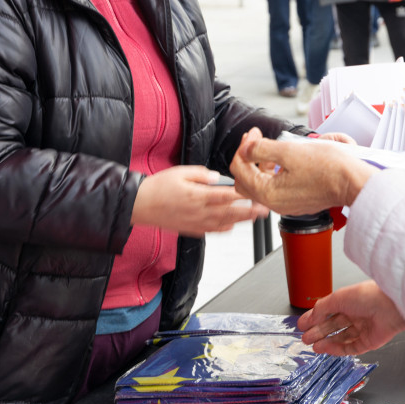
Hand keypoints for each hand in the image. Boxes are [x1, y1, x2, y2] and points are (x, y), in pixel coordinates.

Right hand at [132, 165, 267, 235]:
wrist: (140, 205)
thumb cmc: (158, 187)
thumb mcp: (180, 172)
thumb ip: (201, 174)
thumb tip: (216, 176)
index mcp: (198, 196)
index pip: (226, 196)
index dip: (244, 195)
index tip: (256, 193)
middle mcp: (199, 212)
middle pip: (230, 213)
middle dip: (249, 211)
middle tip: (264, 210)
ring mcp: (196, 223)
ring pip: (224, 224)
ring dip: (240, 221)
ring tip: (253, 218)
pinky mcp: (191, 229)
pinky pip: (212, 231)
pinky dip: (224, 229)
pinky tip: (231, 226)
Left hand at [229, 128, 375, 215]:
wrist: (353, 181)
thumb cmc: (329, 169)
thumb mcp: (289, 151)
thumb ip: (262, 149)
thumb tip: (247, 148)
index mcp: (268, 193)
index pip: (239, 170)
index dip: (243, 147)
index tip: (253, 133)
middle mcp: (275, 202)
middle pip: (246, 180)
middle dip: (248, 157)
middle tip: (255, 139)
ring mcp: (286, 203)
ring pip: (261, 183)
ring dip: (261, 162)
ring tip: (271, 146)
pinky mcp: (297, 199)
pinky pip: (276, 186)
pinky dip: (274, 170)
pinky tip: (283, 159)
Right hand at [298, 280, 404, 355]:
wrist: (390, 307)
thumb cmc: (368, 296)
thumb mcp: (338, 297)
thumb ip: (322, 308)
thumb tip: (311, 316)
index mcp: (349, 300)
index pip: (328, 310)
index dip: (314, 317)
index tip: (302, 324)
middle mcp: (356, 314)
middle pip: (333, 326)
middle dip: (318, 332)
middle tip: (305, 337)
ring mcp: (362, 329)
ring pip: (341, 338)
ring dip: (326, 342)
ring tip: (313, 345)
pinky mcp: (369, 342)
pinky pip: (350, 348)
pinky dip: (337, 349)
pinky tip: (326, 349)